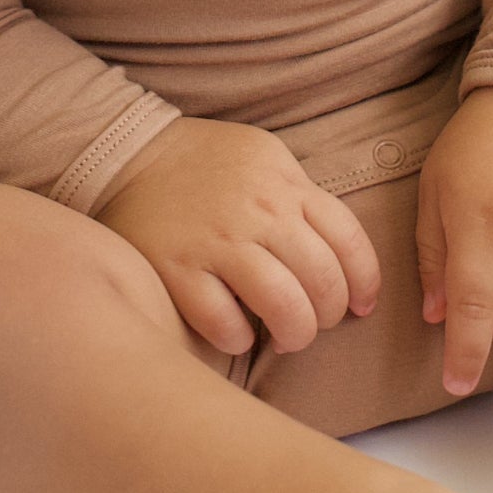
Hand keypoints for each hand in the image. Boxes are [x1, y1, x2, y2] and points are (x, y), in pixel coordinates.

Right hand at [93, 118, 381, 358]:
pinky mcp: (177, 269)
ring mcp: (217, 241)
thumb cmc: (204, 163)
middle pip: (323, 279)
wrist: (128, 153)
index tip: (361, 305)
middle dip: (330, 315)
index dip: (364, 282)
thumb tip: (338, 253)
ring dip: (295, 333)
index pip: (349, 239)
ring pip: (284, 305)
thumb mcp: (263, 157)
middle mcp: (259, 211)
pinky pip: (224, 323)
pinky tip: (235, 334)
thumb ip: (300, 196)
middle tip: (316, 322)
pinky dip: (238, 339)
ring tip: (287, 337)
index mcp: (285, 183)